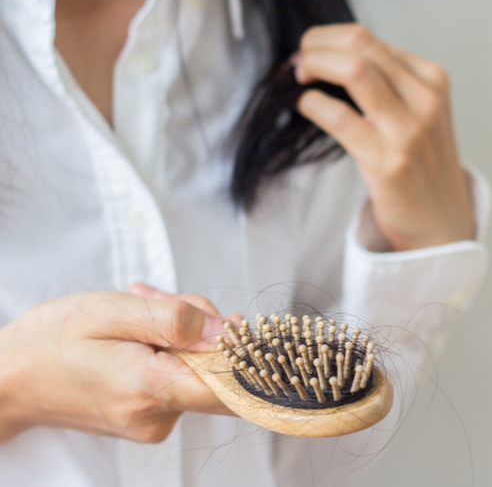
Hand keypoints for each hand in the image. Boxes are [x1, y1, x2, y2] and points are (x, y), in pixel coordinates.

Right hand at [0, 288, 233, 443]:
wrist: (9, 378)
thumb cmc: (52, 340)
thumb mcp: (113, 312)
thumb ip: (175, 320)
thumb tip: (227, 330)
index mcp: (149, 389)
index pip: (229, 387)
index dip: (241, 350)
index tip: (232, 320)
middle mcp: (157, 417)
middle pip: (213, 366)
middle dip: (196, 323)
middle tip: (156, 298)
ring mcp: (152, 421)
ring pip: (195, 366)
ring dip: (177, 329)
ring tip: (138, 307)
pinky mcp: (147, 416)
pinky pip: (177, 374)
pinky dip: (166, 345)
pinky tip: (138, 327)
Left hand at [296, 24, 474, 251]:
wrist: (439, 221)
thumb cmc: (419, 167)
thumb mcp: (415, 115)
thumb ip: (386, 87)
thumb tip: (332, 63)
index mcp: (431, 81)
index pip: (370, 40)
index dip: (329, 40)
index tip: (309, 51)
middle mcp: (425, 99)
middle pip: (360, 46)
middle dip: (318, 45)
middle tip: (298, 60)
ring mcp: (410, 130)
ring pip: (354, 71)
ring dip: (315, 66)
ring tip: (297, 78)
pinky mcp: (389, 161)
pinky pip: (342, 118)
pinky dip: (314, 105)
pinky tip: (305, 105)